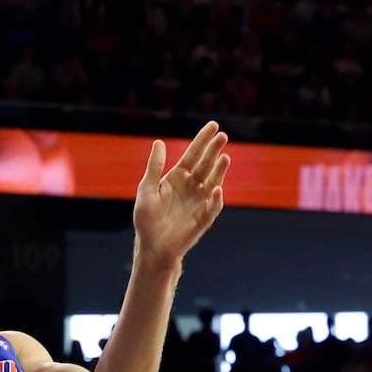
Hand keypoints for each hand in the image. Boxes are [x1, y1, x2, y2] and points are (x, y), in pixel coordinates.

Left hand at [133, 121, 229, 267]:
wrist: (152, 245)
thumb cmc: (147, 218)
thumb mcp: (147, 189)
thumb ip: (154, 167)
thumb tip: (159, 142)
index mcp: (177, 177)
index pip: (193, 155)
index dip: (202, 140)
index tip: (214, 125)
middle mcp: (192, 186)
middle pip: (205, 165)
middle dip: (214, 150)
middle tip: (223, 135)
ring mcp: (199, 201)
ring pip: (213, 182)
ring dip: (219, 171)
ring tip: (224, 157)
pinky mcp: (203, 218)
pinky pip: (212, 207)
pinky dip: (215, 198)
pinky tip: (216, 188)